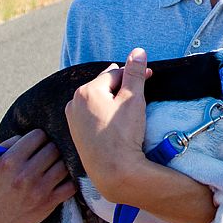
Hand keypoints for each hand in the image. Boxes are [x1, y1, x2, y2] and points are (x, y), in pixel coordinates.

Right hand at [0, 129, 75, 222]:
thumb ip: (11, 144)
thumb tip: (35, 134)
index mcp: (10, 161)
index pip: (38, 135)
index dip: (39, 137)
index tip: (39, 142)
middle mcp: (25, 175)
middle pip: (53, 148)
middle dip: (52, 148)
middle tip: (49, 153)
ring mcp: (39, 189)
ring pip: (64, 164)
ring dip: (61, 162)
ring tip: (55, 164)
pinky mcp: (49, 202)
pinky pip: (71, 184)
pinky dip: (70, 179)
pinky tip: (64, 177)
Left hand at [64, 48, 151, 201]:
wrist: (113, 171)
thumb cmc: (123, 135)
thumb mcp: (133, 99)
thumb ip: (135, 73)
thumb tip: (138, 51)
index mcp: (86, 91)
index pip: (115, 73)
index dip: (134, 75)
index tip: (149, 78)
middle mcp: (74, 102)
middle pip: (104, 86)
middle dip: (123, 88)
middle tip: (140, 97)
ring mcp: (73, 120)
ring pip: (98, 101)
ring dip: (113, 101)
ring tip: (129, 113)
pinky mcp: (76, 134)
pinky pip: (92, 116)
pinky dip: (105, 115)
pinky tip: (116, 125)